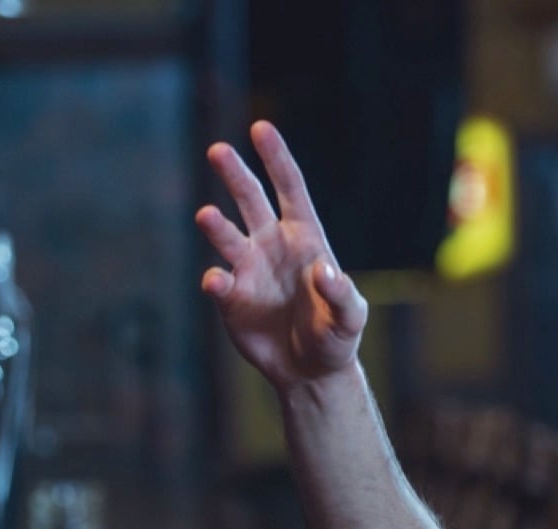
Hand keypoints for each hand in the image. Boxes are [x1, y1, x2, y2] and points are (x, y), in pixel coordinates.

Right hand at [195, 120, 367, 391]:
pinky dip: (215, 280)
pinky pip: (218, 281)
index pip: (289, 189)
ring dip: (216, 226)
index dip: (276, 159)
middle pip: (251, 200)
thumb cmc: (336, 337)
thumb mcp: (350, 317)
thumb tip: (324, 271)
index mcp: (305, 238)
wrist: (309, 371)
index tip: (261, 128)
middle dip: (236, 175)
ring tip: (207, 215)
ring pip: (227, 236)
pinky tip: (217, 282)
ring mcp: (248, 269)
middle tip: (218, 150)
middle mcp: (272, 245)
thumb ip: (342, 294)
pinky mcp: (231, 298)